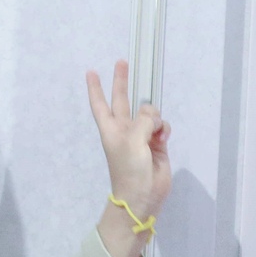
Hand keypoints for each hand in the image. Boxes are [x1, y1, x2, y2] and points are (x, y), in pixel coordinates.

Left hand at [86, 60, 171, 219]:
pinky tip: (163, 139)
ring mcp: (141, 136)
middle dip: (122, 82)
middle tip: (122, 62)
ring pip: (150, 113)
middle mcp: (124, 129)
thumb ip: (144, 120)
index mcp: (110, 128)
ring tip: (155, 134)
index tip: (91, 71)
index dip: (95, 88)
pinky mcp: (157, 144)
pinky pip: (162, 126)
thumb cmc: (129, 168)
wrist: (143, 195)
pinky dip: (164, 129)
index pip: (100, 103)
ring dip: (155, 117)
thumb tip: (154, 114)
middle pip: (122, 100)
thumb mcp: (133, 140)